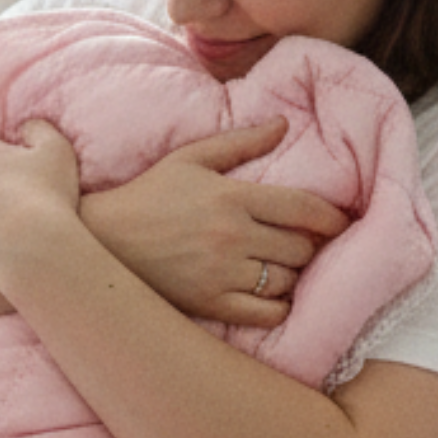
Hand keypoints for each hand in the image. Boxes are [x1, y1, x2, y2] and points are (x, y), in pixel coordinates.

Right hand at [79, 118, 351, 326]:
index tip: (339, 223)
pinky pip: (266, 313)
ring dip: (291, 276)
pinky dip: (276, 306)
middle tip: (300, 245)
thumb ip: (240, 141)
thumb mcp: (190, 159)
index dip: (331, 218)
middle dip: (307, 247)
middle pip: (300, 248)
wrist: (98, 242)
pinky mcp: (209, 304)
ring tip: (279, 268)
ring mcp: (221, 273)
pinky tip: (267, 296)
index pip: (303, 208)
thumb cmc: (146, 197)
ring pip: (286, 281)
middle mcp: (231, 236)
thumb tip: (283, 124)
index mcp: (232, 196)